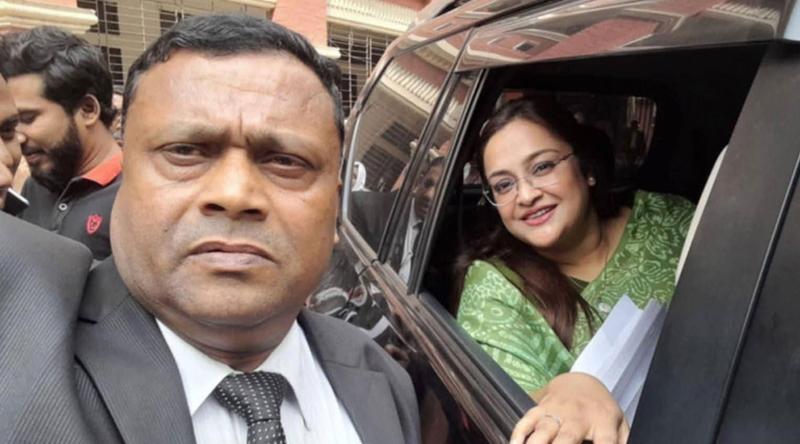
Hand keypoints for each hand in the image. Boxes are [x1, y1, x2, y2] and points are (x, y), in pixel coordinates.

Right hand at [510, 372, 628, 443]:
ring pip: (543, 431)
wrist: (580, 381)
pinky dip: (518, 436)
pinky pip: (525, 422)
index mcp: (603, 422)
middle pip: (567, 439)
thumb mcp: (619, 424)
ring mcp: (556, 411)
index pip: (606, 442)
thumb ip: (622, 441)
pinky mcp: (539, 408)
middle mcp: (578, 416)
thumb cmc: (601, 410)